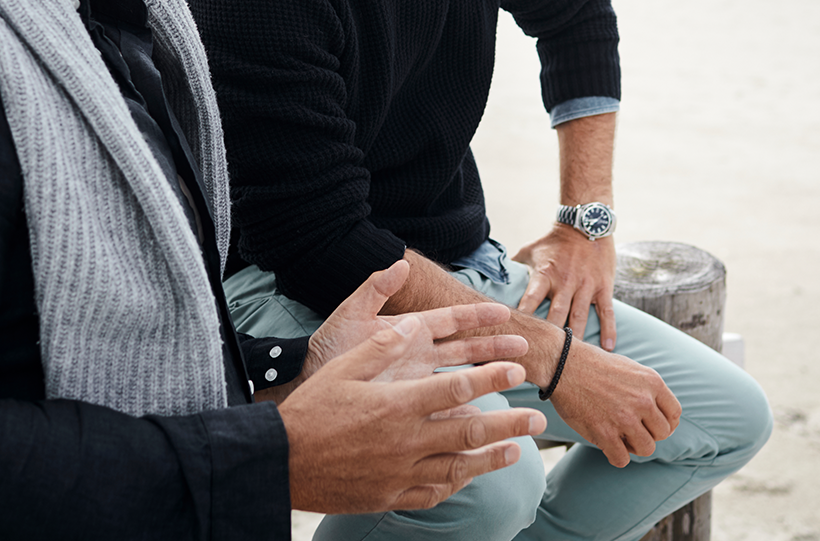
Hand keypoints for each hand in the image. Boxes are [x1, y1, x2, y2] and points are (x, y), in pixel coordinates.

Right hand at [280, 316, 547, 512]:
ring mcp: (400, 473)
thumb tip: (413, 323)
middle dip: (508, 422)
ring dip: (492, 458)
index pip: (457, 389)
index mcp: (397, 404)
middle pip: (470, 431)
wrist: (282, 463)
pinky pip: (433, 493)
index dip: (491, 377)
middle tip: (537, 418)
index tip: (517, 369)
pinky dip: (456, 485)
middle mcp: (405, 441)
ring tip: (517, 451)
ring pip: (459, 467)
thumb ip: (382, 347)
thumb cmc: (311, 410)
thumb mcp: (343, 368)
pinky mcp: (390, 496)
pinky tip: (469, 477)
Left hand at [303, 260, 528, 388]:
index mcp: (408, 329)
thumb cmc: (327, 346)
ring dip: (487, 377)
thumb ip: (375, 289)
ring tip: (515, 378)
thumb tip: (401, 263)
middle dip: (494, 346)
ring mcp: (416, 381)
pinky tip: (483, 414)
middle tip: (525, 345)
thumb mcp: (350, 314)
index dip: (477, 315)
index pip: (450, 319)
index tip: (505, 311)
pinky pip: (442, 405)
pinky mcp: (409, 403)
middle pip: (465, 348)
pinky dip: (463, 409)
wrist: (306, 383)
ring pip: (460, 377)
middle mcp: (417, 354)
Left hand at [513, 225, 619, 348]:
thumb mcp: (530, 251)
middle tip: (546, 360)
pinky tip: (608, 348)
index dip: (524, 317)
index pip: (531, 299)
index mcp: (544, 274)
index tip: (517, 338)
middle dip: (551, 337)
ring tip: (573, 360)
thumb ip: (512, 267)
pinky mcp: (603, 286)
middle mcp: (565, 281)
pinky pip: (606, 311)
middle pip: (556, 314)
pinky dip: (608, 330)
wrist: (586, 223)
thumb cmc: (554, 241)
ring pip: (580, 316)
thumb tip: (490, 281)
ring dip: (577, 339)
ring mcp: (585, 285)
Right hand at [545, 339, 679, 467]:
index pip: (675, 414)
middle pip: (662, 433)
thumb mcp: (630, 367)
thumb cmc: (593, 365)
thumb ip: (648, 389)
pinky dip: (616, 456)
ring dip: (634, 447)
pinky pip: (622, 459)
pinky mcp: (605, 433)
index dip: (665, 423)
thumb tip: (661, 413)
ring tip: (621, 438)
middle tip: (632, 430)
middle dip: (649, 434)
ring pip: (646, 449)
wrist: (562, 364)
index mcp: (652, 382)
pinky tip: (608, 446)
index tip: (652, 424)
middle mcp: (642, 401)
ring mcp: (624, 418)